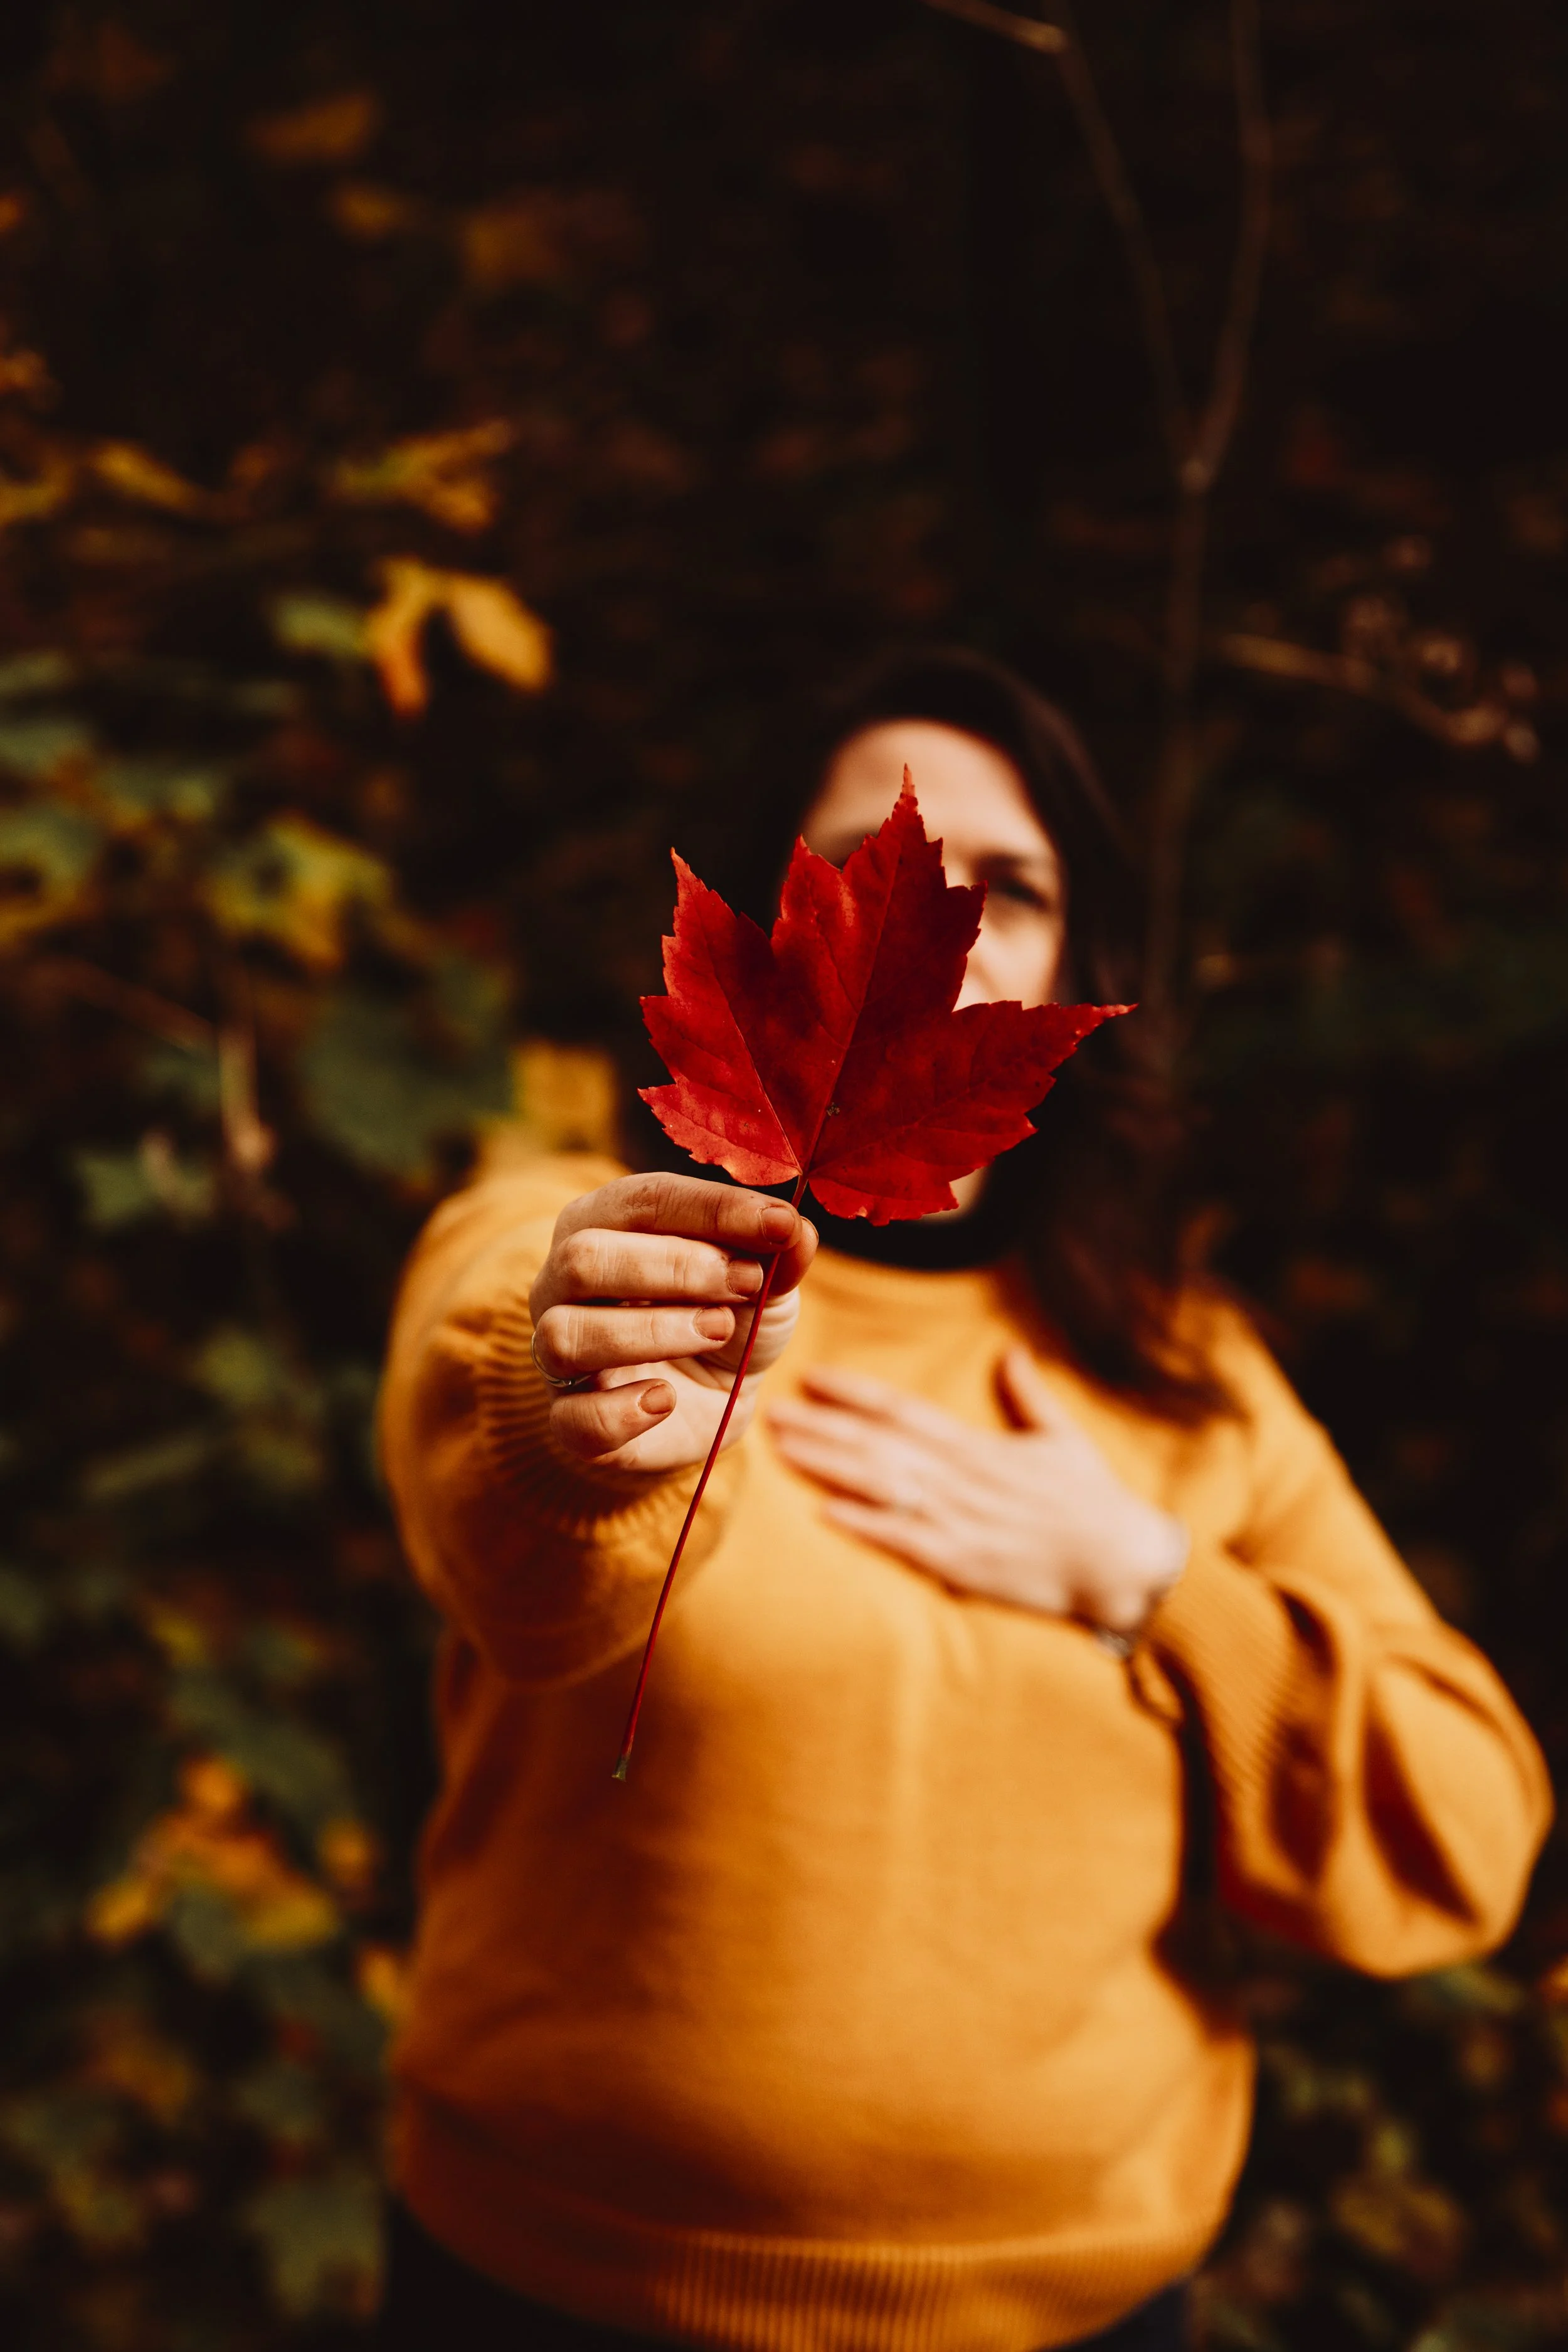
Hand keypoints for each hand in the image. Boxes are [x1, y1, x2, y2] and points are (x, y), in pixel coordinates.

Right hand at [527, 1173, 816, 1473]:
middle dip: (676, 1268)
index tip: (779, 1225)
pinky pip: (575, 1418)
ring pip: (566, 1334)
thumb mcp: (762, 1283)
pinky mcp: (569, 1421)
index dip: (713, 1210)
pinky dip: (624, 1412)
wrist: (711, 1400)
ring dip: (651, 1331)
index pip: (642, 1201)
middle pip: (584, 1258)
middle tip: (746, 1283)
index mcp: (603, 1225)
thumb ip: (777, 1254)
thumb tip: (797, 1230)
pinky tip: (667, 1400)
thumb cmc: (723, 1318)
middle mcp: (563, 1284)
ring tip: (717, 1331)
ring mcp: (556, 1354)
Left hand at [765, 1346, 1187, 1639]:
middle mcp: (962, 1477)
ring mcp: (960, 1520)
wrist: (1123, 1564)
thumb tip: (1012, 1351)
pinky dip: (865, 1525)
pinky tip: (824, 1512)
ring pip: (881, 1484)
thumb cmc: (1094, 1501)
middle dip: (821, 1426)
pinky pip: (905, 1541)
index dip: (856, 1393)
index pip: (904, 1410)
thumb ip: (1030, 1394)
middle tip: (771, 1411)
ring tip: (782, 1449)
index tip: (813, 1377)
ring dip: (828, 1466)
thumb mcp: (1063, 1437)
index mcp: (979, 1446)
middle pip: (878, 1444)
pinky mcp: (963, 1563)